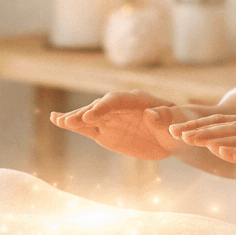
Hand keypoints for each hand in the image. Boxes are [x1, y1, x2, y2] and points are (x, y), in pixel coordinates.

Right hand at [51, 91, 183, 159]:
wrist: (172, 135)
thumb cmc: (179, 125)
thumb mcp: (178, 121)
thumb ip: (165, 117)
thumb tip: (151, 114)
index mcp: (139, 99)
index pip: (118, 100)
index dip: (105, 107)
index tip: (93, 115)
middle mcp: (120, 106)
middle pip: (100, 106)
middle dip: (86, 113)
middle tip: (72, 121)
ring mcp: (110, 117)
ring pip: (89, 116)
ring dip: (75, 118)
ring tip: (59, 120)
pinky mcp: (104, 130)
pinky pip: (86, 127)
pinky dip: (72, 124)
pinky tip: (56, 120)